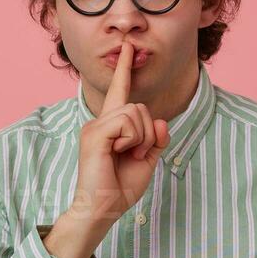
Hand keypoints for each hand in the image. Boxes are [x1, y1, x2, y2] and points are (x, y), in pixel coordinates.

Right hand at [45, 40, 169, 257]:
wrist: (102, 209)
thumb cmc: (119, 188)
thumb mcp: (147, 161)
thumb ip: (156, 139)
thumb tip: (161, 121)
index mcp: (112, 126)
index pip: (120, 91)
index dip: (125, 69)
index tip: (128, 48)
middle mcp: (100, 121)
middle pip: (141, 107)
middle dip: (149, 133)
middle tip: (136, 155)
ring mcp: (95, 126)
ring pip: (136, 112)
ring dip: (142, 138)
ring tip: (127, 156)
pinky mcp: (95, 133)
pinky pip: (127, 123)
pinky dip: (132, 140)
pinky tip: (118, 154)